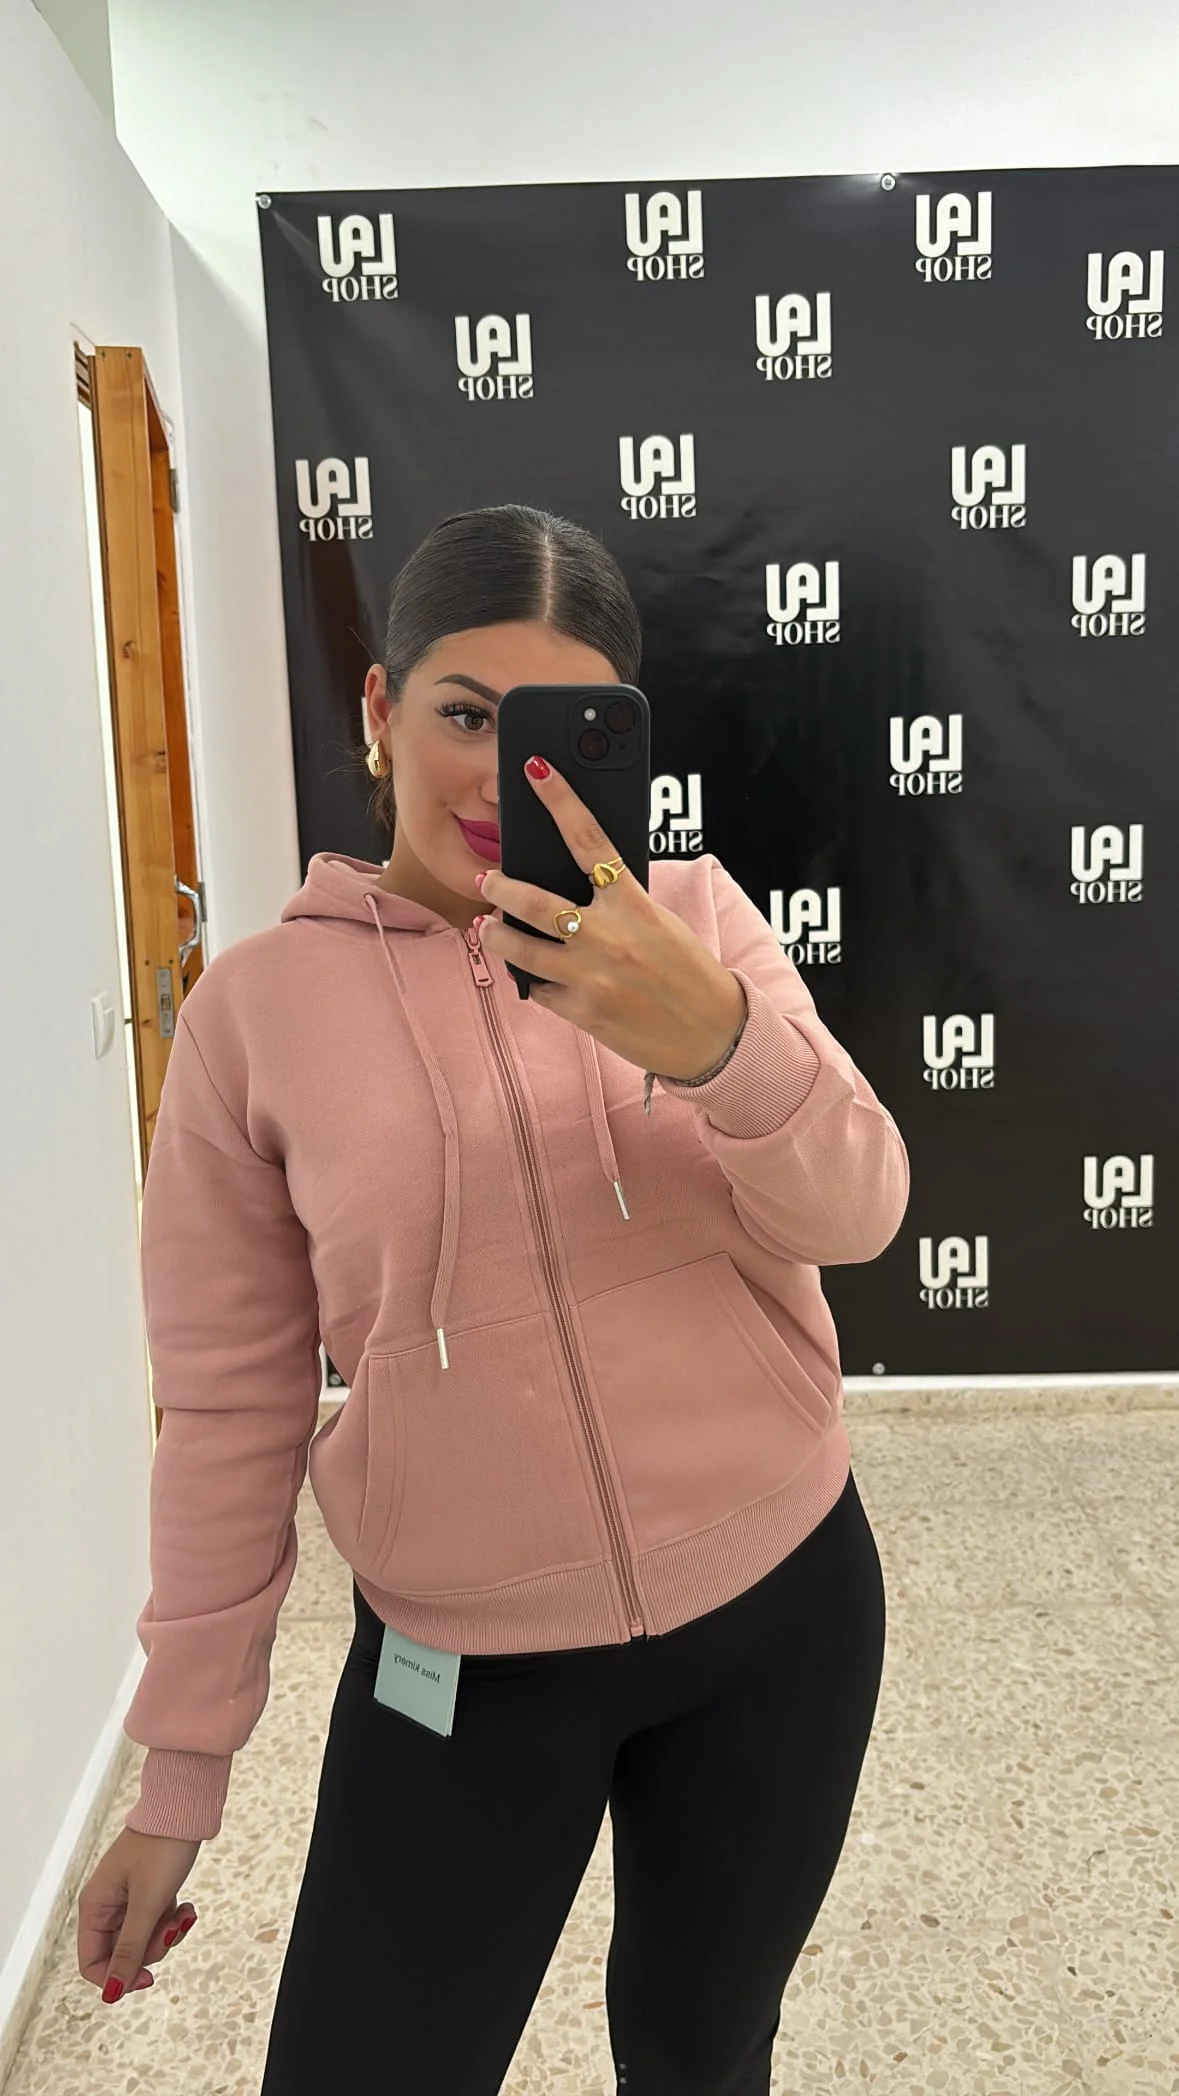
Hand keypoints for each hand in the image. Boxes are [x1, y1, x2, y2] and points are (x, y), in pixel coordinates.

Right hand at [76, 1826, 201, 2002]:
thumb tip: (111, 1994)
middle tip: (171, 1930)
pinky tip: (189, 1907)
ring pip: (143, 1938)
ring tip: (185, 1914)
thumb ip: (129, 1950)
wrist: (184, 1808)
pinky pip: (157, 1921)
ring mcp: (128, 1898)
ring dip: (167, 1933)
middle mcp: (106, 1904)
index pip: (92, 1963)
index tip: (149, 1978)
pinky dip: (173, 1919)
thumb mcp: (148, 1905)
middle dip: (151, 1949)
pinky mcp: (148, 1891)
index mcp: (95, 1907)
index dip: (117, 1978)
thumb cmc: (161, 1850)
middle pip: (122, 1953)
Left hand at [476, 757, 746, 1081]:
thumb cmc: (689, 972)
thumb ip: (619, 902)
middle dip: (500, 885)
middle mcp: (607, 937)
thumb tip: (575, 886)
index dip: (560, 800)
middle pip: (533, 899)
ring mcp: (590, 977)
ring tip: (490, 927)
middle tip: (486, 879)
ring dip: (497, 934)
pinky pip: (539, 989)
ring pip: (519, 948)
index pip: (589, 839)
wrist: (711, 1035)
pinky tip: (536, 974)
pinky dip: (534, 979)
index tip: (536, 771)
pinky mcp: (582, 1013)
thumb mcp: (660, 922)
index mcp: (633, 904)